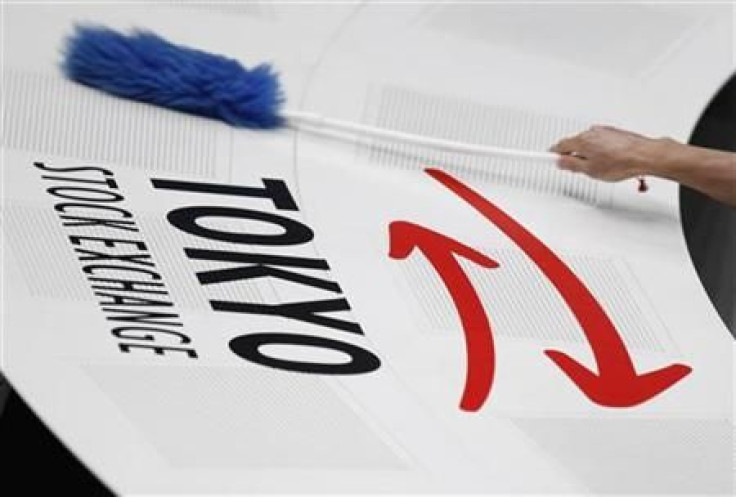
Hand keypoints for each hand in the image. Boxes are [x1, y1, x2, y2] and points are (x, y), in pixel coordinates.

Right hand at [550, 125, 664, 181]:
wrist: (645, 156)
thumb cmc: (622, 162)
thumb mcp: (590, 170)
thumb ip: (572, 165)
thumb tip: (562, 162)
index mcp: (582, 140)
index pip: (558, 146)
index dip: (549, 154)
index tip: (541, 156)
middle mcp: (592, 132)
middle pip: (574, 144)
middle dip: (574, 156)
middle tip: (580, 170)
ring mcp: (604, 131)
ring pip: (588, 144)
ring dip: (589, 154)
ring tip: (601, 168)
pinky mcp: (615, 133)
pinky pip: (600, 142)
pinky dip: (601, 151)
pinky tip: (610, 162)